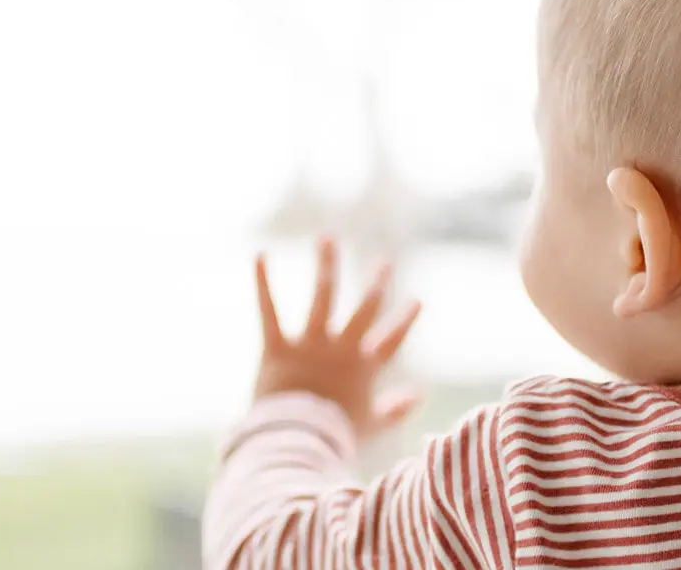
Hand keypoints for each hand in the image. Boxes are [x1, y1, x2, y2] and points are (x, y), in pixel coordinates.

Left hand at [253, 238, 422, 438]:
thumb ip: (396, 409)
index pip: (392, 339)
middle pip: (364, 309)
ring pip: (322, 296)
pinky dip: (263, 283)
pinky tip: (261, 255)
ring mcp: (310, 345)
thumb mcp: (371, 425)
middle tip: (384, 261)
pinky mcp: (278, 347)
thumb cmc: (336, 437)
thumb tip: (419, 395)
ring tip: (328, 239)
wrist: (298, 441)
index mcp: (364, 367)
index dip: (405, 320)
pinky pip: (269, 310)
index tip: (418, 300)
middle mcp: (341, 348)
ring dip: (327, 265)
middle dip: (376, 283)